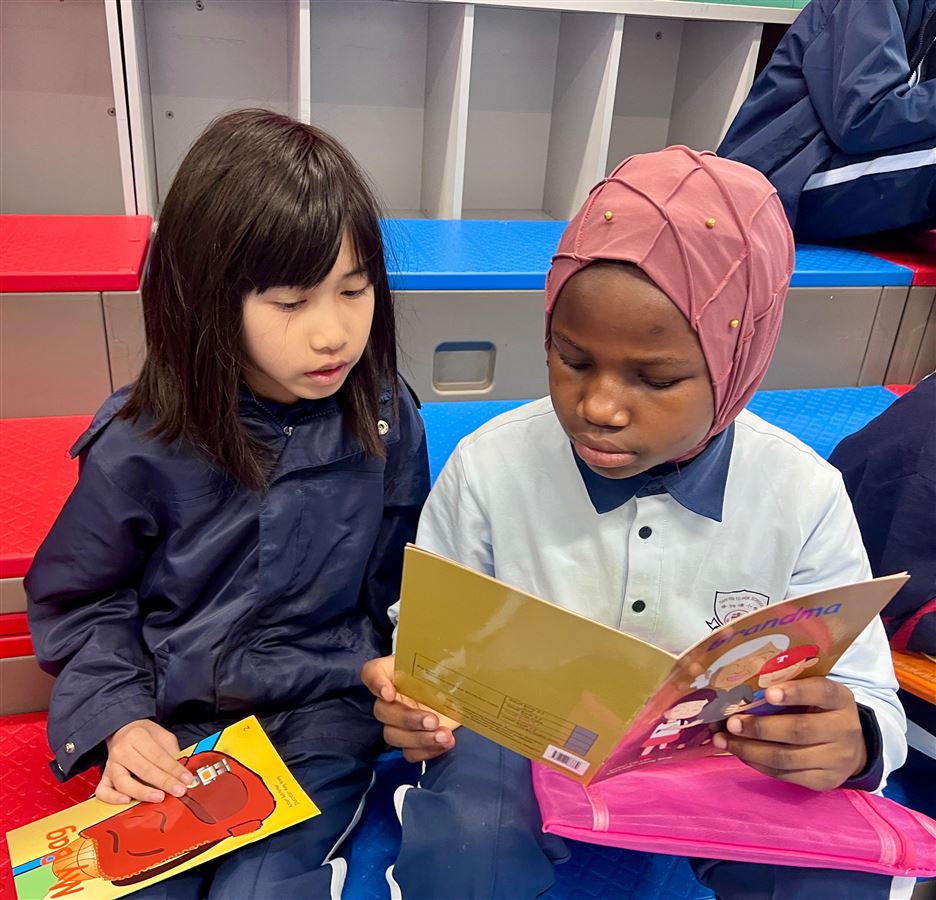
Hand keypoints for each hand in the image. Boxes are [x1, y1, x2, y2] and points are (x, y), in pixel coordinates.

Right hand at [97, 719, 193, 804]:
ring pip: (123, 783)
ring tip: (159, 797)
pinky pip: (103, 791)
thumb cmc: (145, 735)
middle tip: (179, 790)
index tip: (186, 779)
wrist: (123, 730)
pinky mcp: (104, 776)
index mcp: (137, 736)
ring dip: (142, 793)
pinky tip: (127, 801)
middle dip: (164, 782)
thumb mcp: (162, 736)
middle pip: (144, 769)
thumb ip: (171, 753)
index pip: (158, 756)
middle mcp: (121, 750)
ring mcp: (111, 765)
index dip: (174, 769)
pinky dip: (113, 798)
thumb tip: (181, 774)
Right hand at [361, 655, 459, 762]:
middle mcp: (393, 697)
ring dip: (420, 739)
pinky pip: (409, 753)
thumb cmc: (451, 673)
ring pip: (393, 736)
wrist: (464, 695)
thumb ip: (440, 659)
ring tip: (444, 736)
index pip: (371, 672)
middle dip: (408, 719)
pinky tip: (444, 743)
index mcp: (396, 672)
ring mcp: (400, 721)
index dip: (376, 683)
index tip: (389, 693)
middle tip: (433, 720)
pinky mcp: (412, 741)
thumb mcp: (446, 661)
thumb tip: (453, 657)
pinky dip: (427, 751)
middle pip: (382, 711)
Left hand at [712, 676, 866, 790]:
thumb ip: (787, 686)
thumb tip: (739, 689)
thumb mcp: (813, 692)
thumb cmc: (818, 709)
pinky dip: (757, 763)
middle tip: (731, 722)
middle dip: (760, 727)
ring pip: (787, 757)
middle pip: (798, 730)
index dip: (794, 693)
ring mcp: (837, 759)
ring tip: (723, 740)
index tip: (767, 693)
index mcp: (840, 699)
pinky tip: (740, 753)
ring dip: (749, 749)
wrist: (852, 746)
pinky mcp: (824, 781)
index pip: (821, 692)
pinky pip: (785, 775)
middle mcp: (844, 729)